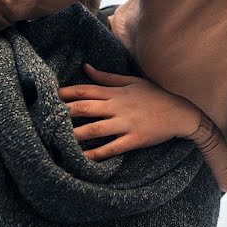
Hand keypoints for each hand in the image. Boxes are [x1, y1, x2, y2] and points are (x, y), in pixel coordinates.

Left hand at [58, 63, 202, 160]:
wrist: (182, 112)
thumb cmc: (156, 95)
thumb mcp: (133, 81)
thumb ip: (107, 78)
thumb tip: (85, 67)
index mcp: (117, 92)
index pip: (85, 90)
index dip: (65, 93)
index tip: (47, 98)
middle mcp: (118, 107)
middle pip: (85, 108)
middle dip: (63, 113)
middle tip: (44, 121)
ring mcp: (126, 123)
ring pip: (95, 129)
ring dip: (74, 135)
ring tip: (56, 141)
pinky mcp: (135, 139)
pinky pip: (112, 147)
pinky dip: (97, 153)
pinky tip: (82, 158)